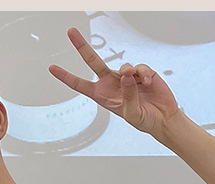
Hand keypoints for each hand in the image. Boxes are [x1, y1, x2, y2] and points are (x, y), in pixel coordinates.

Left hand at [48, 28, 179, 136]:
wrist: (162, 117)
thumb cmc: (144, 120)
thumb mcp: (131, 114)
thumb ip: (127, 95)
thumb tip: (126, 74)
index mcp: (102, 96)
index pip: (80, 84)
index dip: (66, 77)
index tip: (52, 68)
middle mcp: (110, 83)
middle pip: (93, 61)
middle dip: (81, 46)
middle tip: (70, 31)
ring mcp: (125, 76)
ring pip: (123, 65)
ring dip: (129, 73)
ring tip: (138, 82)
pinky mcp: (141, 72)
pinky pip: (140, 67)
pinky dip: (144, 74)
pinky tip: (148, 84)